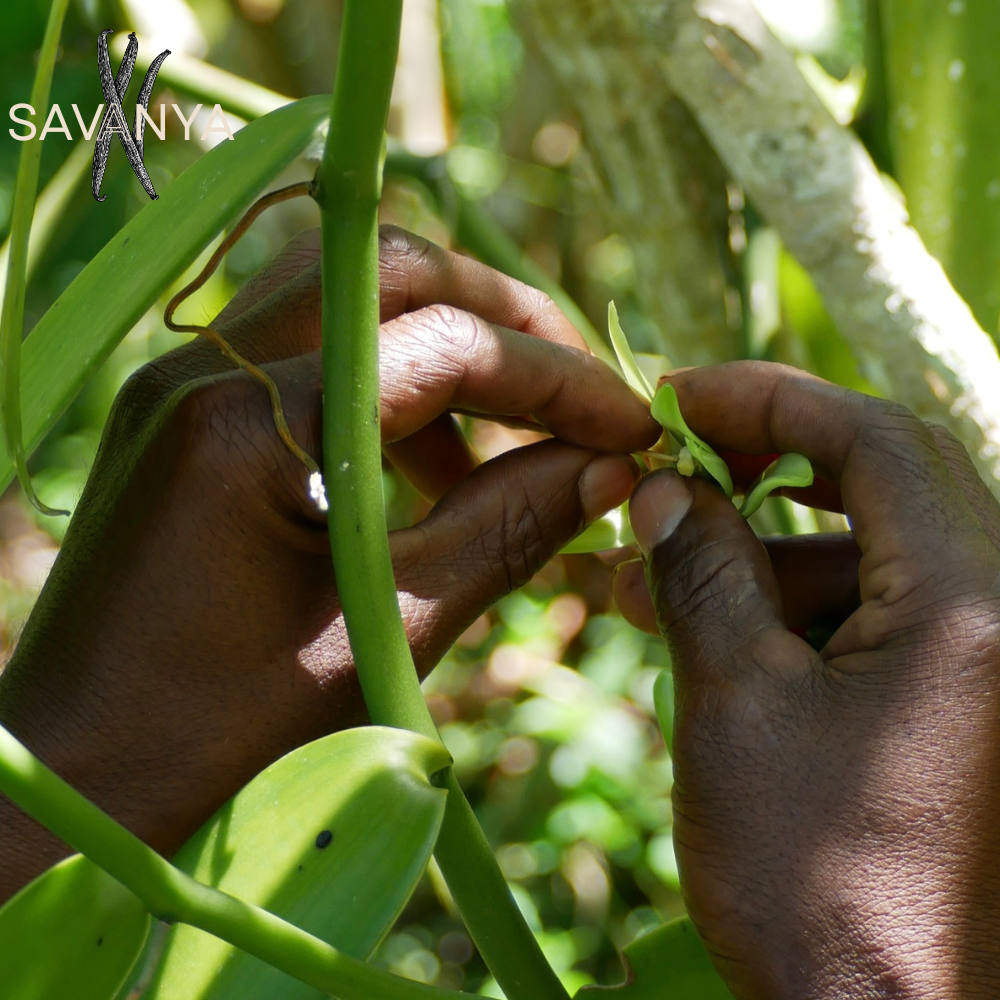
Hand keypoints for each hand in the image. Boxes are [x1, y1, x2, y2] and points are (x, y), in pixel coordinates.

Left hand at [0, 226, 656, 900]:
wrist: (81, 773)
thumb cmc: (223, 731)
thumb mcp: (388, 631)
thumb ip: (507, 530)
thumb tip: (611, 469)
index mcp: (250, 428)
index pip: (444, 346)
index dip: (557, 380)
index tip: (630, 426)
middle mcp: (204, 369)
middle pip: (391, 269)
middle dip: (504, 318)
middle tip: (577, 393)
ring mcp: (183, 378)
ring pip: (346, 293)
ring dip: (444, 342)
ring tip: (505, 441)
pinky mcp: (182, 405)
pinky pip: (305, 346)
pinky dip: (385, 380)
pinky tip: (425, 466)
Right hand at [614, 362, 999, 998]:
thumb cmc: (815, 883)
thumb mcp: (736, 710)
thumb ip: (705, 576)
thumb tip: (669, 490)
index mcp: (974, 606)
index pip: (875, 439)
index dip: (768, 400)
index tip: (679, 397)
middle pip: (882, 482)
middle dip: (763, 467)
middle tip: (672, 469)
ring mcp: (982, 664)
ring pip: (866, 555)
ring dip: (757, 555)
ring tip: (646, 578)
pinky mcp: (956, 704)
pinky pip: (873, 617)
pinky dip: (788, 609)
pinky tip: (701, 626)